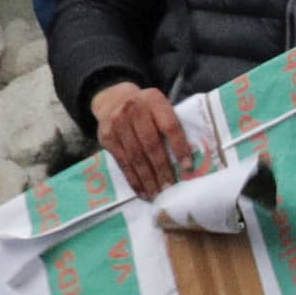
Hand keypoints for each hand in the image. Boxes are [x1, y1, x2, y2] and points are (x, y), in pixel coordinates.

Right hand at [90, 81, 194, 196]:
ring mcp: (117, 123)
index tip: (188, 168)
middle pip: (151, 145)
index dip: (180, 148)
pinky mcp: (106, 137)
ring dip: (148, 179)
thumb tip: (189, 160)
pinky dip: (133, 179)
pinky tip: (142, 191)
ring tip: (158, 194)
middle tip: (171, 188)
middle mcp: (133, 109)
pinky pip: (122, 162)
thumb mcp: (159, 107)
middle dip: (162, 169)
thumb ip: (171, 125)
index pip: (170, 126)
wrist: (113, 100)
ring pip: (135, 156)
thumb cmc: (146, 109)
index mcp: (154, 100)